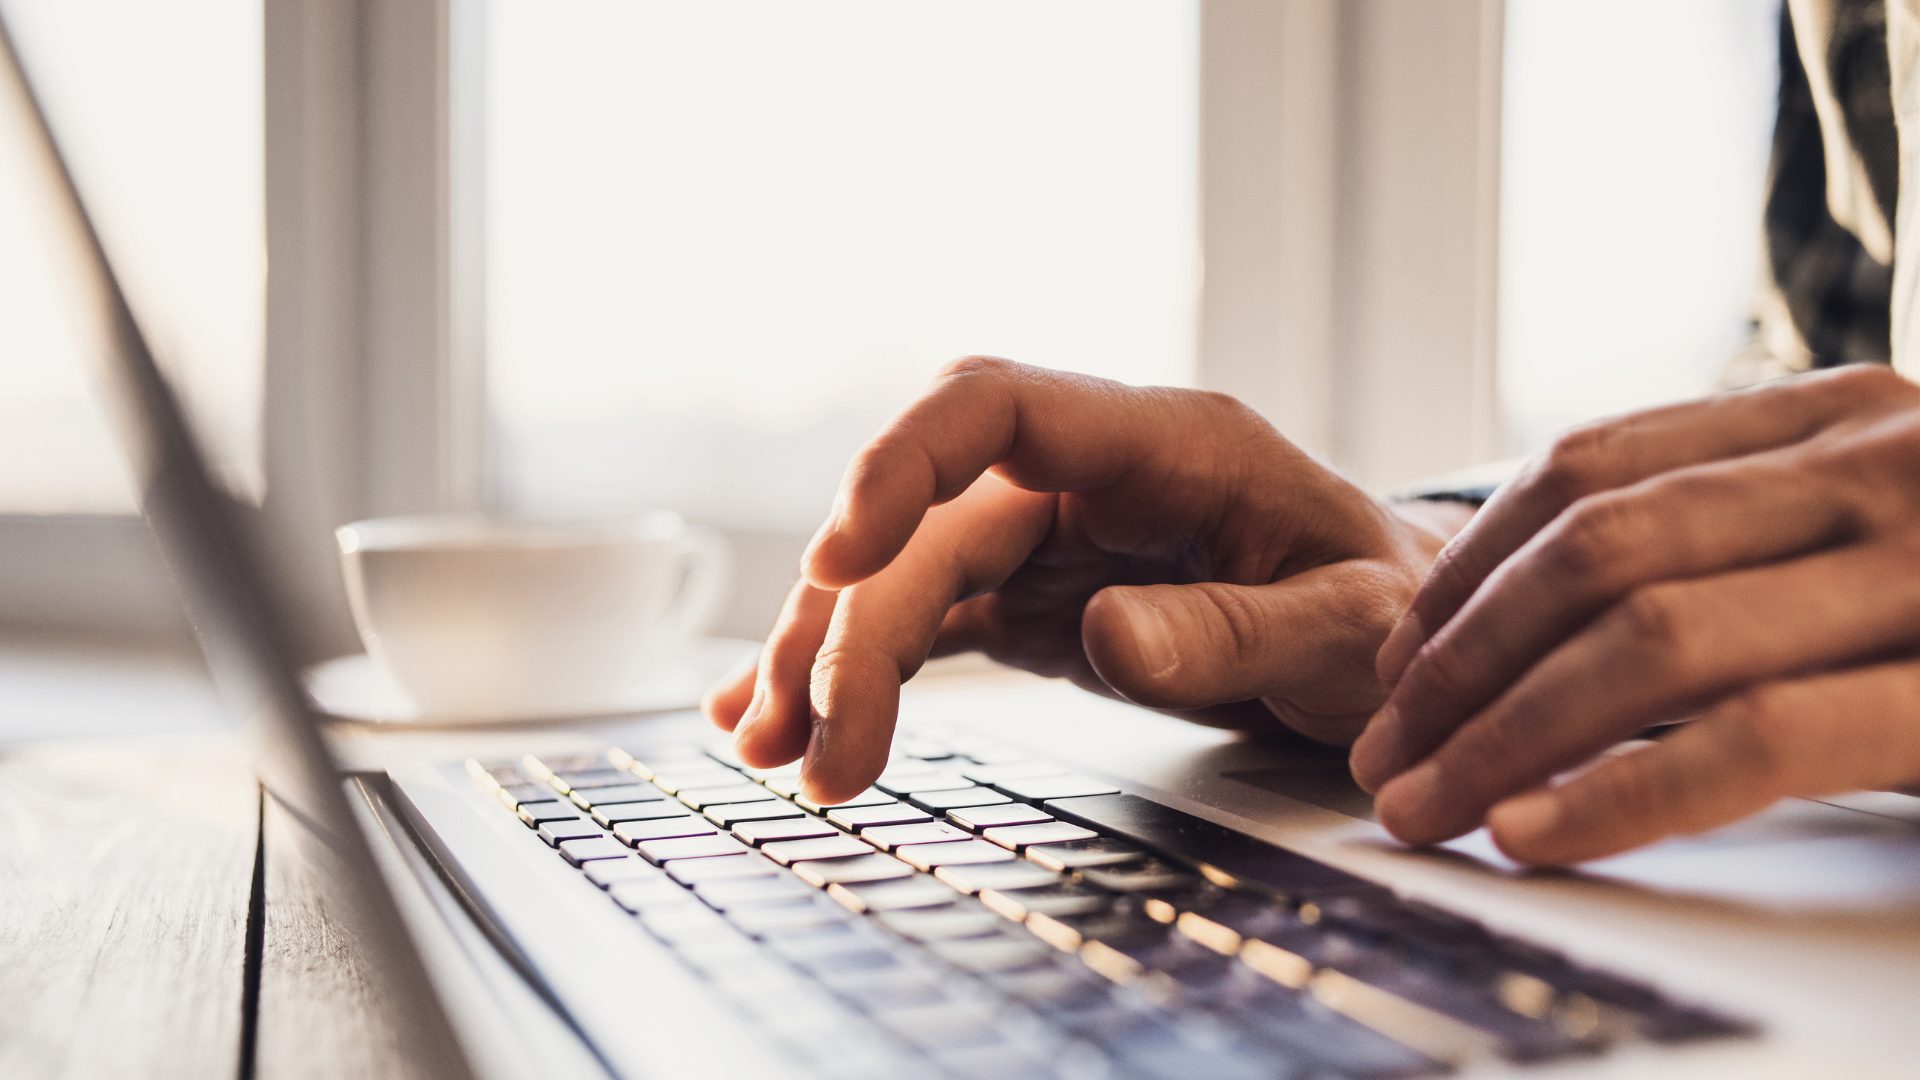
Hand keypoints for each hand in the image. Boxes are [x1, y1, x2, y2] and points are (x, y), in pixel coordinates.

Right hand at [704, 358, 1458, 803]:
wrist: (1399, 638)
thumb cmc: (1391, 610)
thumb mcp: (1351, 627)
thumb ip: (1236, 628)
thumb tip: (1105, 639)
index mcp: (1165, 444)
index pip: (995, 406)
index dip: (901, 465)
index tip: (841, 556)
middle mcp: (1086, 477)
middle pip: (926, 520)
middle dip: (850, 625)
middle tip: (814, 747)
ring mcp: (1051, 536)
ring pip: (904, 572)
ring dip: (827, 654)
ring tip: (772, 751)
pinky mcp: (1034, 598)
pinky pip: (924, 619)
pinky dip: (857, 669)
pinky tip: (786, 720)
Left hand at [1353, 364, 1919, 864]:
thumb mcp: (1879, 534)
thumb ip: (1746, 538)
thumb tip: (1542, 624)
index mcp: (1838, 416)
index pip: (1592, 466)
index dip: (1467, 566)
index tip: (1393, 659)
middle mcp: (1879, 463)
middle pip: (1596, 552)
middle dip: (1459, 662)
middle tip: (1382, 753)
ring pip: (1650, 638)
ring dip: (1503, 736)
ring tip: (1422, 805)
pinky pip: (1755, 740)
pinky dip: (1621, 793)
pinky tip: (1529, 832)